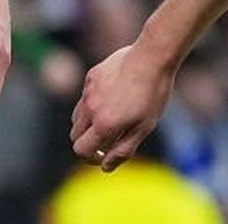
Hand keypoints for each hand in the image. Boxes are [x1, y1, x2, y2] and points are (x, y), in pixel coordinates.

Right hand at [70, 44, 176, 170]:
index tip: (103, 158)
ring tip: (110, 121)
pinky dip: (92, 106)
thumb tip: (105, 167)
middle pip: (74, 135)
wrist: (150, 60)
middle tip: (107, 143)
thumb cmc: (152, 96)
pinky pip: (84, 98)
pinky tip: (114, 98)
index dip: (90, 159)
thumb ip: (123, 149)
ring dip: (87, 126)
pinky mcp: (90, 78)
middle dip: (87, 143)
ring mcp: (87, 92)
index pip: (80, 149)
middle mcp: (89, 109)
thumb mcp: (144, 128)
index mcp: (103, 124)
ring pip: (76, 117)